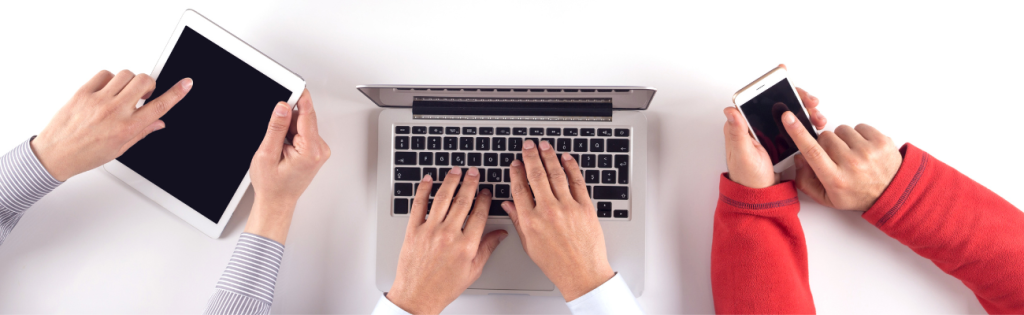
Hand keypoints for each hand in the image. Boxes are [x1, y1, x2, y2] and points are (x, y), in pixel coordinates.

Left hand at [31, 70, 191, 180]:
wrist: (55, 154)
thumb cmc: (85, 154)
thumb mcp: (120, 148)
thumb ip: (142, 132)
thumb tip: (159, 122)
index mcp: (127, 128)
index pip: (159, 106)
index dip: (176, 93)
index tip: (186, 83)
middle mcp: (115, 111)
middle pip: (144, 81)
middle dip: (148, 84)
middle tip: (143, 93)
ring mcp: (99, 100)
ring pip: (126, 75)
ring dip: (129, 81)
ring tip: (123, 93)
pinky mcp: (83, 92)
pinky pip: (104, 74)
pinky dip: (110, 79)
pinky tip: (107, 90)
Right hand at [245, 89, 330, 243]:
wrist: (277, 202)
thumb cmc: (273, 185)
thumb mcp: (267, 154)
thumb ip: (276, 128)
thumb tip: (282, 108)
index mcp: (310, 151)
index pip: (307, 115)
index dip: (300, 98)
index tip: (295, 85)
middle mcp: (320, 150)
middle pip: (304, 119)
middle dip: (287, 120)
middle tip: (275, 136)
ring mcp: (320, 151)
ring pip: (303, 125)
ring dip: (288, 130)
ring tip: (278, 147)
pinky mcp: (316, 151)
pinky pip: (303, 133)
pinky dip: (292, 136)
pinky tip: (284, 148)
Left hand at [387, 168, 507, 313]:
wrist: (418, 296)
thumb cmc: (444, 287)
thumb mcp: (473, 270)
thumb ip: (487, 248)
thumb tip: (501, 234)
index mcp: (466, 246)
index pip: (479, 214)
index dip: (484, 199)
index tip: (486, 190)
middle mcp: (448, 235)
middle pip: (462, 201)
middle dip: (470, 183)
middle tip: (473, 172)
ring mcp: (429, 231)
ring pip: (442, 199)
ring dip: (450, 181)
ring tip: (456, 171)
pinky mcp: (413, 231)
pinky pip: (418, 205)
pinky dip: (423, 190)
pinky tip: (428, 180)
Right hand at [501, 140, 614, 300]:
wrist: (582, 273)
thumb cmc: (556, 263)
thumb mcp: (529, 244)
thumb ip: (518, 221)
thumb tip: (508, 204)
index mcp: (531, 221)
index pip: (520, 189)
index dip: (516, 173)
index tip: (515, 163)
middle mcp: (548, 211)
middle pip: (536, 176)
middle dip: (531, 157)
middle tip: (528, 145)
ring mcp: (568, 208)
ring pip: (556, 175)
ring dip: (549, 157)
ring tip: (545, 146)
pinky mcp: (585, 208)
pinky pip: (577, 182)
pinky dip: (571, 168)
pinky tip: (566, 159)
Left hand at [723, 87, 825, 187]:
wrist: (760, 193)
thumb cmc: (747, 175)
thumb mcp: (743, 154)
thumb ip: (738, 132)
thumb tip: (730, 110)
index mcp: (741, 123)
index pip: (757, 96)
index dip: (772, 85)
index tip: (786, 77)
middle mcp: (754, 123)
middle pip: (777, 100)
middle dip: (797, 97)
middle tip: (812, 102)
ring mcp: (768, 129)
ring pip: (789, 110)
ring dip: (805, 109)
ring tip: (818, 117)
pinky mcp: (780, 137)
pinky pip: (795, 123)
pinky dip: (807, 121)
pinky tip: (816, 124)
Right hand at [782, 111, 902, 210]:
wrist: (892, 193)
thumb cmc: (857, 194)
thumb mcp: (826, 197)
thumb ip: (805, 180)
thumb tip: (799, 158)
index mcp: (835, 179)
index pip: (812, 151)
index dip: (797, 132)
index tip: (788, 118)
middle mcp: (851, 164)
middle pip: (825, 138)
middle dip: (826, 145)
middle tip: (836, 158)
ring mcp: (868, 151)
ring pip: (842, 130)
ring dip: (843, 140)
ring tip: (852, 154)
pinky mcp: (881, 141)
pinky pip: (859, 126)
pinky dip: (858, 135)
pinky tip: (862, 149)